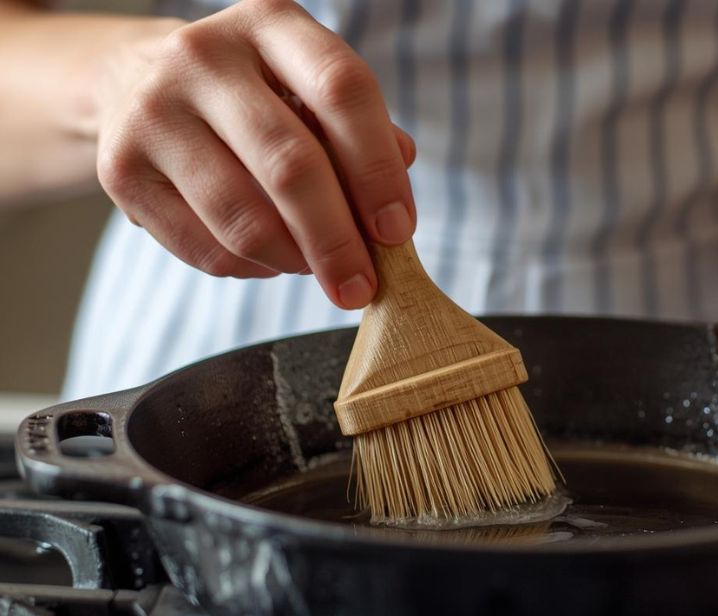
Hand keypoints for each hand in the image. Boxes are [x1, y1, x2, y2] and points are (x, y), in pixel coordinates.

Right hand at [94, 0, 415, 308]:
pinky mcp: (120, 168)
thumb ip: (363, 135)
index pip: (342, 90)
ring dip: (294, 261)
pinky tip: (272, 262)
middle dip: (337, 240)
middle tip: (362, 287)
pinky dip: (250, 269)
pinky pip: (202, 246)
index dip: (378, 169)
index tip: (398, 231)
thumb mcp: (309, 90)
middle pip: (291, 163)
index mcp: (270, 23)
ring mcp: (153, 110)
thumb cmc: (254, 95)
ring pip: (243, 216)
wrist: (137, 81)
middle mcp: (205, 56)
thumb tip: (397, 202)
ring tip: (317, 271)